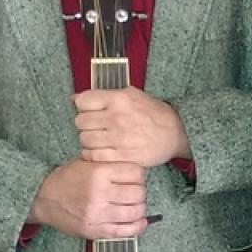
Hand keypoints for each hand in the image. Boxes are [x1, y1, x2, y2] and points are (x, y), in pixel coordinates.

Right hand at [28, 158, 146, 239]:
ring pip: (135, 212)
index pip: (136, 173)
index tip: (135, 178)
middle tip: (134, 192)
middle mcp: (99, 193)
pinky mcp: (95, 230)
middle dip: (140, 192)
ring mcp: (97, 214)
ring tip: (134, 205)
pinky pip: (125, 231)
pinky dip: (137, 227)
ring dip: (139, 209)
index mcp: (99, 173)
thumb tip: (135, 167)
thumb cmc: (66, 179)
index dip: (139, 175)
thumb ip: (109, 162)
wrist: (42, 199)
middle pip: (138, 193)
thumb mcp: (86, 162)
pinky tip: (139, 221)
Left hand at [74, 87, 190, 166]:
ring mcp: (119, 138)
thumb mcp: (132, 95)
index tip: (90, 110)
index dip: (83, 106)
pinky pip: (94, 156)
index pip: (82, 101)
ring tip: (99, 138)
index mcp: (119, 99)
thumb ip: (104, 95)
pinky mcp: (122, 156)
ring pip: (85, 139)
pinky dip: (92, 154)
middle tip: (95, 126)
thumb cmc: (154, 113)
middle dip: (85, 123)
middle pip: (80, 121)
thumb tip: (75, 98)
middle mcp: (117, 118)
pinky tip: (100, 150)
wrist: (176, 133)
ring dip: (88, 139)